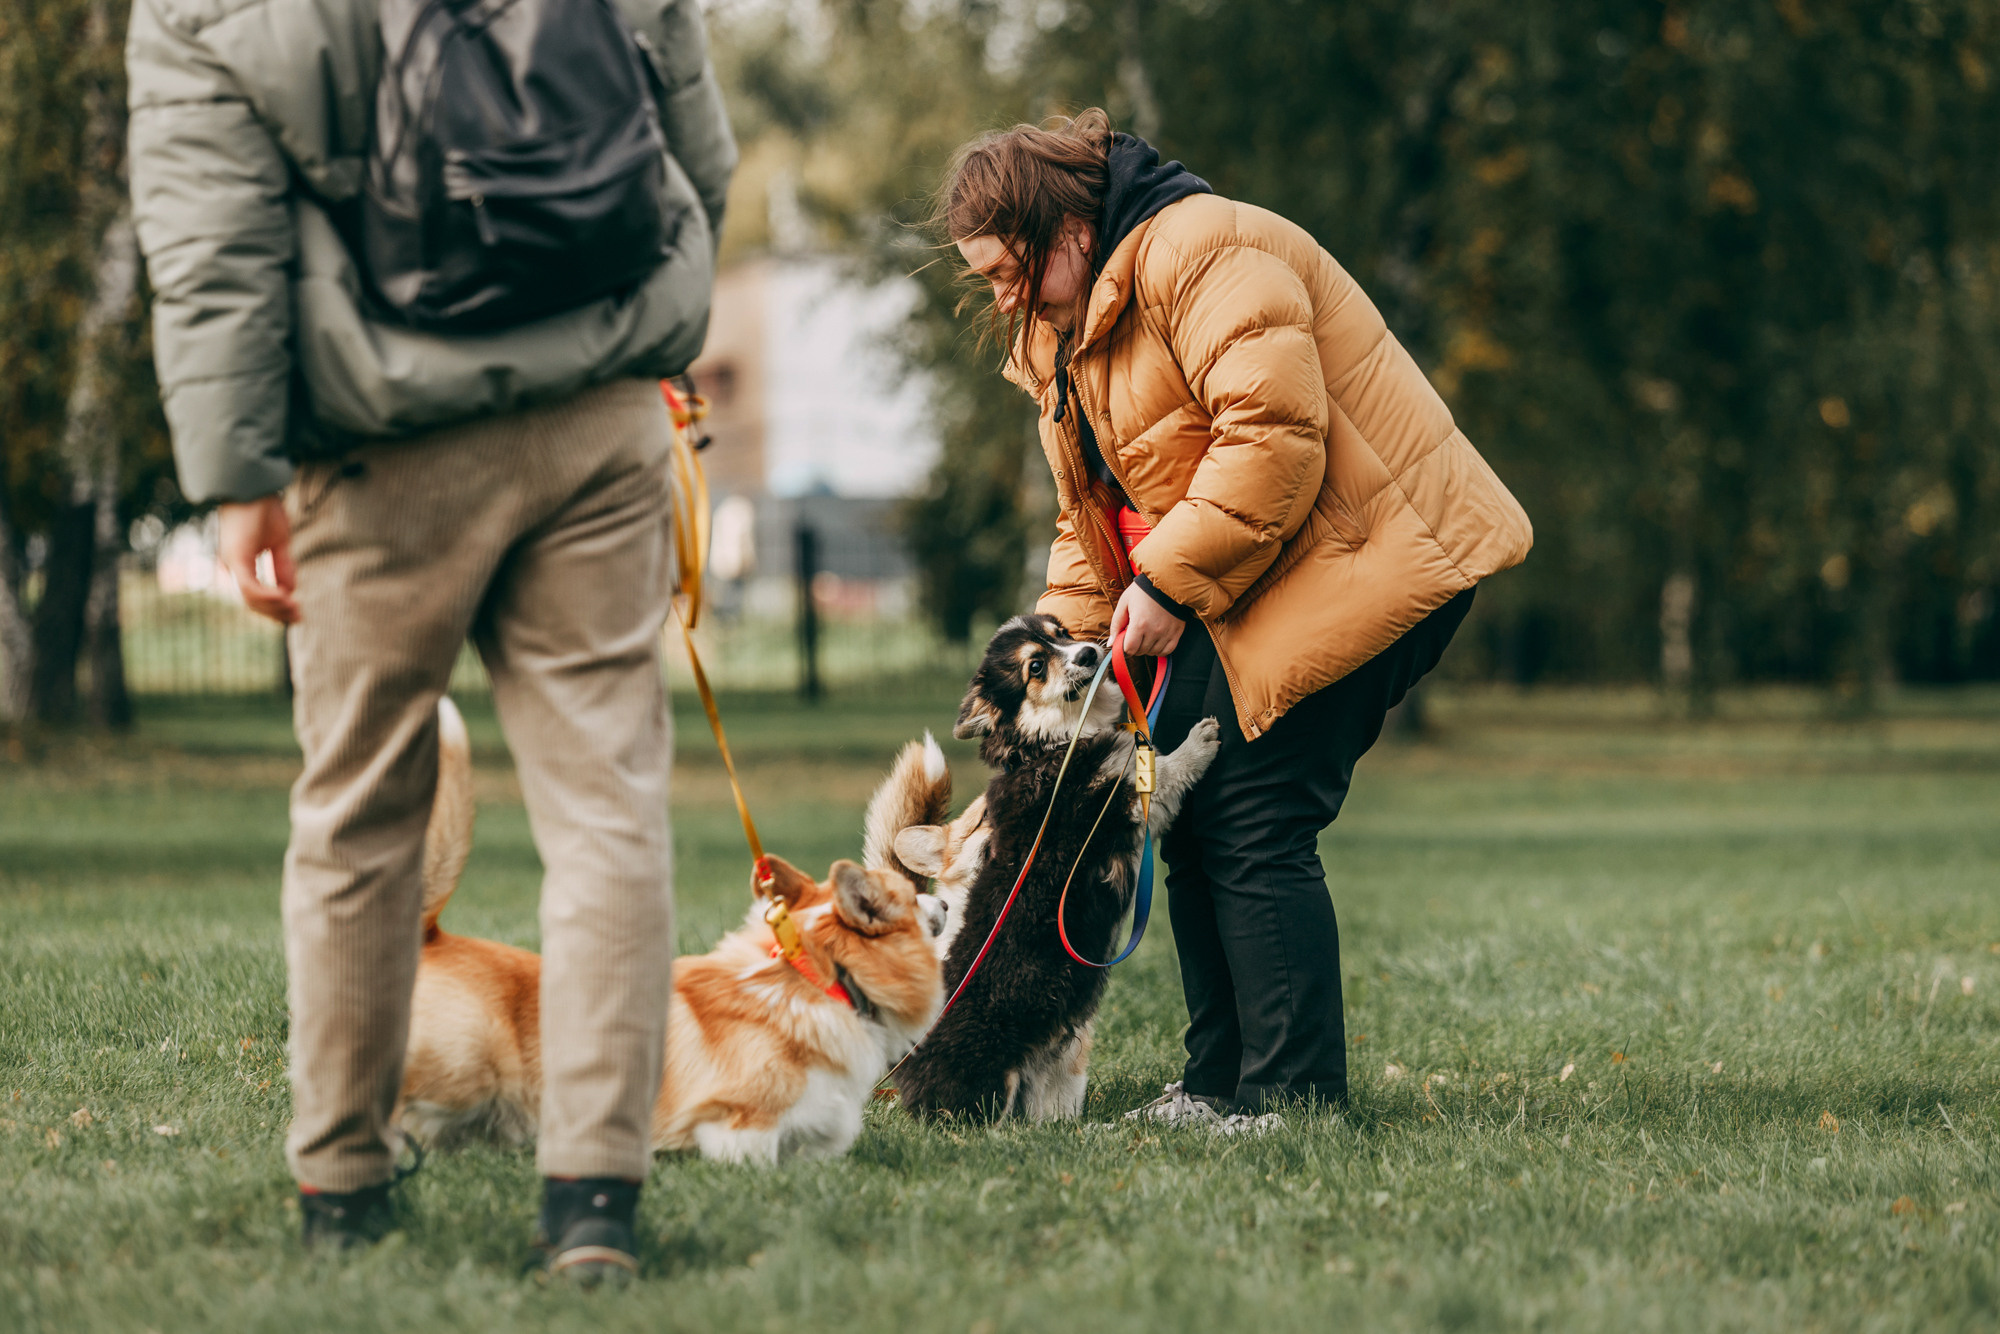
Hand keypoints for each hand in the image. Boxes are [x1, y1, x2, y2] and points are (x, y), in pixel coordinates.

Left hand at [219, 495, 298, 623]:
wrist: (252, 484)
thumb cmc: (263, 508)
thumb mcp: (279, 542)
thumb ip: (282, 566)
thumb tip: (289, 590)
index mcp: (241, 563)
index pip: (256, 595)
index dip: (277, 608)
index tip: (298, 612)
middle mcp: (233, 566)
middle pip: (253, 602)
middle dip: (277, 613)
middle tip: (299, 617)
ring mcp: (233, 562)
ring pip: (251, 598)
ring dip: (274, 607)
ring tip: (295, 608)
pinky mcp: (236, 557)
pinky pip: (250, 586)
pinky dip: (267, 596)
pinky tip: (285, 597)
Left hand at [1110, 582, 1184, 657]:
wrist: (1167, 581)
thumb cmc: (1143, 591)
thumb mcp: (1124, 603)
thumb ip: (1116, 624)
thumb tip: (1110, 643)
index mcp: (1139, 624)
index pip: (1129, 649)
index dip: (1124, 646)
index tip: (1124, 639)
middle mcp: (1154, 631)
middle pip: (1140, 652)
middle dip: (1134, 645)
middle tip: (1135, 633)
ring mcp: (1167, 633)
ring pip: (1153, 652)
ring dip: (1146, 647)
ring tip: (1146, 634)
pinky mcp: (1176, 633)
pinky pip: (1167, 651)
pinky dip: (1159, 649)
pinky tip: (1156, 639)